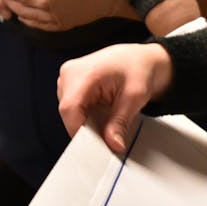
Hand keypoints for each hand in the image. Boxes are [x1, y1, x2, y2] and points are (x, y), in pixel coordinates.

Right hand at [59, 43, 173, 152]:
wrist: (139, 58)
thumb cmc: (138, 69)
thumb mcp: (134, 97)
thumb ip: (120, 122)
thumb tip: (113, 144)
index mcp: (83, 72)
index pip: (70, 109)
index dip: (80, 131)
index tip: (97, 146)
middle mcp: (69, 73)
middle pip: (68, 114)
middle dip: (87, 129)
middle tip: (108, 136)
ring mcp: (67, 78)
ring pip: (70, 113)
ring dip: (87, 122)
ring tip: (108, 118)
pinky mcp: (69, 85)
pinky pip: (73, 109)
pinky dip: (86, 116)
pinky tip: (102, 113)